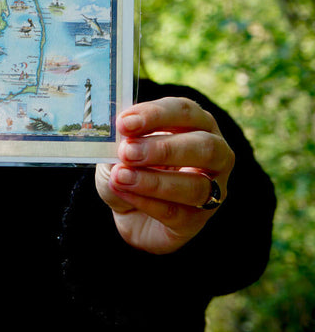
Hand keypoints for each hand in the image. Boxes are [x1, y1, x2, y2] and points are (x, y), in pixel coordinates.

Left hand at [95, 97, 234, 254]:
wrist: (128, 210)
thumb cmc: (130, 167)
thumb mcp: (118, 148)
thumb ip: (120, 140)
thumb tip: (117, 134)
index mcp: (195, 123)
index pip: (184, 111)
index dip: (155, 115)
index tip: (124, 123)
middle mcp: (214, 153)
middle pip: (204, 146)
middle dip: (163, 148)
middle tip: (127, 151)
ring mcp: (212, 189)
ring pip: (195, 185)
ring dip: (153, 180)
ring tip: (121, 176)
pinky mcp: (197, 220)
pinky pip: (178, 213)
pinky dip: (147, 202)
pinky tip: (123, 192)